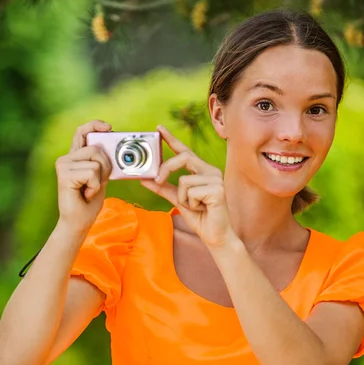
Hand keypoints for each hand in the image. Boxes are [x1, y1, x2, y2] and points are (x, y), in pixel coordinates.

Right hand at [55, 120, 112, 232]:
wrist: (78, 222)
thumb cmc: (89, 202)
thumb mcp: (101, 178)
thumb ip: (103, 163)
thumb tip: (114, 147)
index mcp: (75, 157)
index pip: (82, 132)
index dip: (95, 125)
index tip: (108, 127)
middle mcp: (66, 158)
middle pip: (96, 149)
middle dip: (106, 167)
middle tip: (97, 183)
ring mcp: (63, 165)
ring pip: (96, 161)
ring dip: (100, 179)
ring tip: (89, 190)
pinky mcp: (64, 174)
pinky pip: (92, 172)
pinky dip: (95, 186)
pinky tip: (85, 194)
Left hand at [140, 125, 238, 249]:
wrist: (215, 235)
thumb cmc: (200, 217)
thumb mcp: (177, 200)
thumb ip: (163, 188)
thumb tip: (145, 179)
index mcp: (202, 170)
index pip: (185, 151)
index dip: (172, 139)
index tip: (159, 128)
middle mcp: (210, 171)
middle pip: (183, 158)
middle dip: (166, 169)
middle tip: (157, 180)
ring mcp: (216, 179)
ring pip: (184, 181)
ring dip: (183, 199)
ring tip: (196, 207)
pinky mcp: (217, 190)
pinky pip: (191, 192)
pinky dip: (191, 204)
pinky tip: (203, 209)